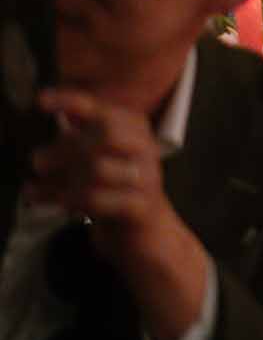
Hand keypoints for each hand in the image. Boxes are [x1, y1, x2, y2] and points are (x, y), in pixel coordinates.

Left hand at [27, 87, 209, 339]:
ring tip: (36, 191)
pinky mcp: (141, 207)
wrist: (146, 238)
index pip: (105, 109)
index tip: (40, 101)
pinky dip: (70, 201)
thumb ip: (79, 140)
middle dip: (66, 147)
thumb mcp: (96, 162)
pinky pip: (100, 199)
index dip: (73, 101)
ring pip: (99, 168)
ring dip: (60, 180)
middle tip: (37, 162)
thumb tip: (54, 117)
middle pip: (105, 134)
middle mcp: (146, 150)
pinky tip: (53, 205)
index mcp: (136, 131)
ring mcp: (147, 178)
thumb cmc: (115, 194)